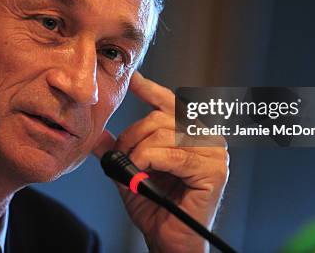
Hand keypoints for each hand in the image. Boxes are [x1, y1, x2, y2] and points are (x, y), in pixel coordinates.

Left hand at [92, 72, 228, 252]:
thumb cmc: (155, 208)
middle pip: (160, 118)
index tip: (132, 78)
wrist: (168, 241)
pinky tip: (144, 174)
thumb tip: (99, 134)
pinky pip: (172, 155)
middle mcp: (208, 138)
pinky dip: (150, 162)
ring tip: (135, 171)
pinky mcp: (214, 170)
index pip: (170, 103)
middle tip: (123, 158)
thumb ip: (119, 151)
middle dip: (132, 137)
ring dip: (139, 153)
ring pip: (164, 134)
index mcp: (193, 133)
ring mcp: (214, 153)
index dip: (150, 90)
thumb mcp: (130, 172)